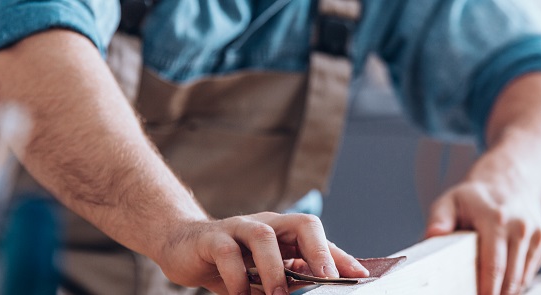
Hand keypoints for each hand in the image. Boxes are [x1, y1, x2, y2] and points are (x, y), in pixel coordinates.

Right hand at [154, 212, 368, 294]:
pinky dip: (237, 277)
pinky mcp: (212, 238)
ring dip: (275, 269)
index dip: (340, 256)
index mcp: (283, 232)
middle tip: (326, 279)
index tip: (359, 275)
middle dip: (318, 251)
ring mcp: (238, 228)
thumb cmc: (230, 261)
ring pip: (264, 237)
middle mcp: (266, 225)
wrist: (181, 245)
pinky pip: (228, 253)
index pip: (319, 238)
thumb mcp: (264, 271)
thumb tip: (322, 287)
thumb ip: (291, 277)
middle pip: (302, 223)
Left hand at [425, 180, 540, 294]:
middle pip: (510, 278)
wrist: (510, 182)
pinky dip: (515, 282)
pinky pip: (529, 273)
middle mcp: (521, 227)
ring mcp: (536, 235)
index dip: (486, 290)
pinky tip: (501, 281)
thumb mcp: (450, 201)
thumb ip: (439, 219)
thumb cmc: (475, 197)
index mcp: (497, 219)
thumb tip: (432, 235)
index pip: (494, 266)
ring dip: (506, 291)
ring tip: (488, 291)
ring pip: (522, 280)